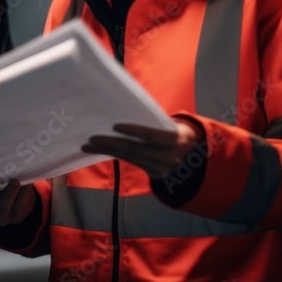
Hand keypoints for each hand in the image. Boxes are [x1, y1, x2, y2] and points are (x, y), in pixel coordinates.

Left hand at [82, 121, 199, 178]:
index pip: (152, 135)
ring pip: (128, 157)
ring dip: (106, 151)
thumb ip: (154, 121)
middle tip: (92, 138)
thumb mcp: (173, 125)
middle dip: (111, 143)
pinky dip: (113, 155)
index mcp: (175, 139)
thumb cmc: (177, 133)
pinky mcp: (152, 174)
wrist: (193, 158)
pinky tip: (99, 150)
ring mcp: (160, 168)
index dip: (134, 131)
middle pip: (135, 149)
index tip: (115, 125)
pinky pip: (129, 162)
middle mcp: (168, 156)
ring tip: (88, 145)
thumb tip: (126, 107)